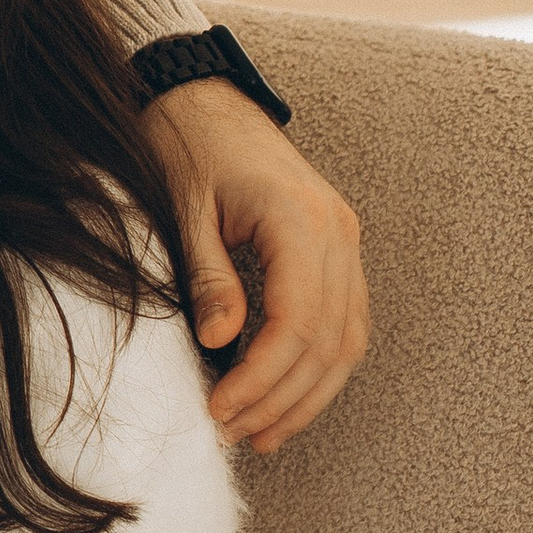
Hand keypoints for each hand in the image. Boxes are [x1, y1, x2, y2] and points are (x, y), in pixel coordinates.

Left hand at [145, 75, 368, 452]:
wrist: (203, 96)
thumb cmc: (185, 146)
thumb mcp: (184, 210)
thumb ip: (208, 277)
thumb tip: (222, 345)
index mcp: (301, 219)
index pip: (298, 324)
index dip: (262, 379)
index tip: (220, 412)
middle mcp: (338, 232)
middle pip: (329, 341)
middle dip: (284, 399)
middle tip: (234, 435)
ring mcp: (345, 239)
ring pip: (347, 339)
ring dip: (308, 394)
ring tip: (261, 434)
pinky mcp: (338, 247)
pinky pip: (345, 319)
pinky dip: (320, 364)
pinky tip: (286, 394)